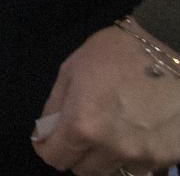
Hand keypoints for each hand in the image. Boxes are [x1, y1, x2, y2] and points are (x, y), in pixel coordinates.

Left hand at [33, 23, 179, 173]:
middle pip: (83, 170)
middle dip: (77, 152)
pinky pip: (141, 168)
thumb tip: (45, 132)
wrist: (170, 49)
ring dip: (105, 157)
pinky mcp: (168, 157)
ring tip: (111, 132)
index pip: (55, 158)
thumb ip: (55, 107)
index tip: (49, 138)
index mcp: (83, 125)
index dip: (47, 147)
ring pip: (112, 172)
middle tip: (82, 132)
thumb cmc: (116, 53)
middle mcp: (112, 149)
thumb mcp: (71, 70)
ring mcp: (144, 156)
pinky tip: (135, 135)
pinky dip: (133, 157)